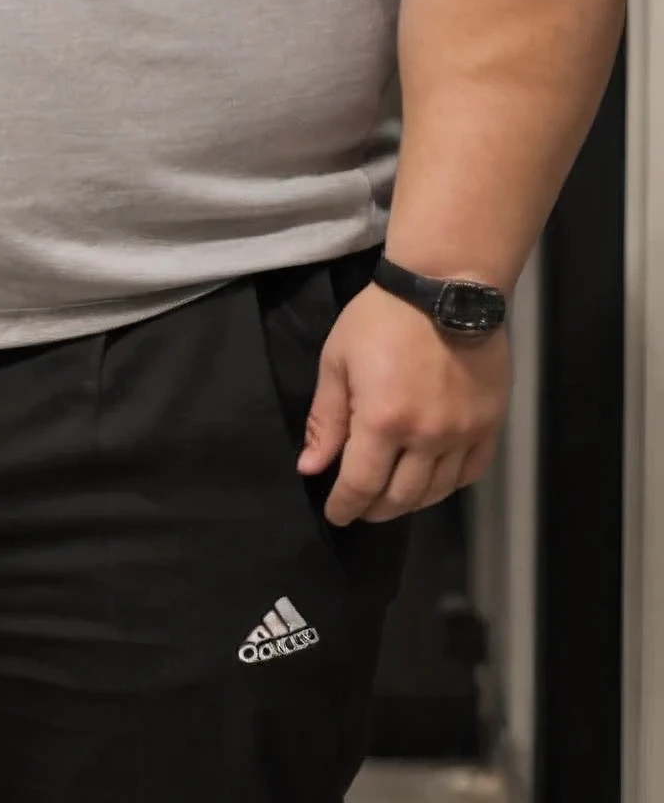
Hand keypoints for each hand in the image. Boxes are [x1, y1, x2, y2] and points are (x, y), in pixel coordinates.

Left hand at [297, 282, 508, 525]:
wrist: (445, 287)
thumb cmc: (381, 319)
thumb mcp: (337, 362)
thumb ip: (326, 420)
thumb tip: (311, 469)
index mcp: (382, 421)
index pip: (361, 485)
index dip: (345, 507)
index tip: (336, 515)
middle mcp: (426, 436)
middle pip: (401, 497)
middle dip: (375, 510)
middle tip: (361, 508)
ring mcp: (463, 432)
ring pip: (437, 491)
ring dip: (410, 503)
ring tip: (392, 497)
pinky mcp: (490, 423)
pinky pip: (471, 472)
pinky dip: (449, 485)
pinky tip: (432, 481)